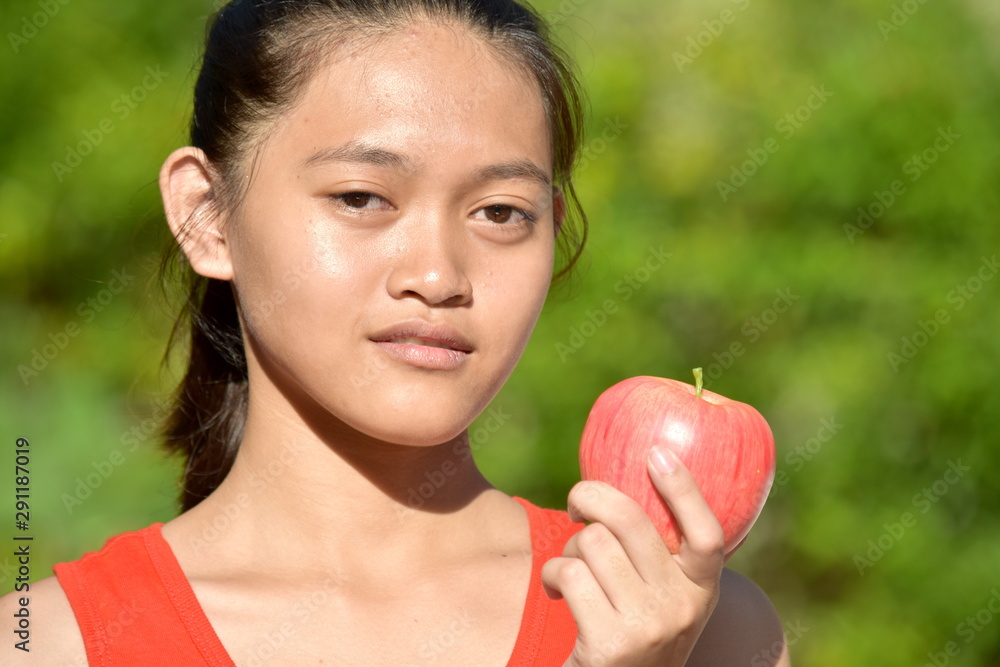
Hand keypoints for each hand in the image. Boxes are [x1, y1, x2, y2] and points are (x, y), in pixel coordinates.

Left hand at [541, 446, 725, 666]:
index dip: (685, 490)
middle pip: (629, 520)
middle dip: (590, 497)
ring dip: (568, 549)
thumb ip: (656, 557)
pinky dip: (552, 575)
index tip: (657, 453)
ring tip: (570, 570)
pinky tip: (557, 592)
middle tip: (576, 505)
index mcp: (702, 591)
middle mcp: (683, 608)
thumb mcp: (660, 600)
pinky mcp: (610, 643)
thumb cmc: (629, 633)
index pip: (708, 535)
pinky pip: (569, 573)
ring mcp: (649, 627)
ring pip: (591, 543)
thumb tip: (621, 485)